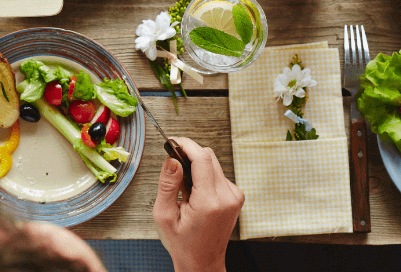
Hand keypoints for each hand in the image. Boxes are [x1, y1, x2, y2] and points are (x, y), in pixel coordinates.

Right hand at [152, 137, 243, 271]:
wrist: (203, 262)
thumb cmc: (183, 243)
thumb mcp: (164, 215)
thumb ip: (168, 184)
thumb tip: (171, 159)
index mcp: (209, 202)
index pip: (202, 158)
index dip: (186, 144)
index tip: (172, 141)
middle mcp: (227, 197)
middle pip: (209, 157)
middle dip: (189, 155)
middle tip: (173, 168)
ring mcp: (235, 196)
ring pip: (213, 163)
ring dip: (197, 167)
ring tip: (185, 190)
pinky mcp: (236, 196)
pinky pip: (218, 174)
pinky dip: (204, 176)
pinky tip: (196, 194)